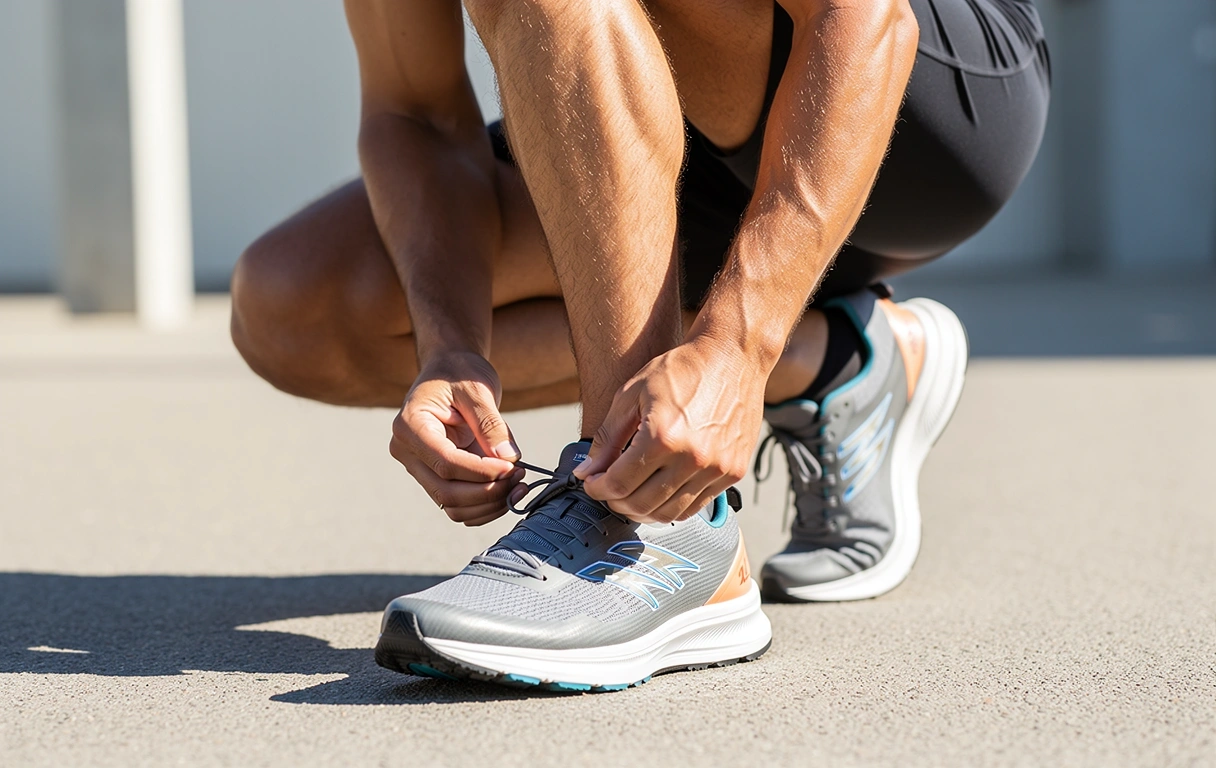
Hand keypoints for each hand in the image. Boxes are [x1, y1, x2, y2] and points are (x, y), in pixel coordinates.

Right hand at [389, 351, 524, 525]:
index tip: (513, 468)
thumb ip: (491, 424)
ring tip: (517, 485)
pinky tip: (507, 490)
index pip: (446, 463)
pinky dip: (484, 505)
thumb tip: (508, 459)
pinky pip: (458, 504)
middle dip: (488, 492)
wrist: (448, 369)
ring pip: (452, 505)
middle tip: (520, 477)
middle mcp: (407, 451)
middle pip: (446, 492)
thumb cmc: (459, 372)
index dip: (482, 472)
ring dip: (488, 504)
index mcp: (410, 426)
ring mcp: (419, 467)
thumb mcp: (477, 389)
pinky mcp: (435, 476)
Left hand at [573, 337, 767, 522]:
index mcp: (662, 437)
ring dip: (643, 510)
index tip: (592, 483)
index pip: (619, 484)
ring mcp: (716, 468)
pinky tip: (660, 489)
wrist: (732, 356)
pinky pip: (697, 505)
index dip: (598, 489)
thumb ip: (607, 437)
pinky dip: (673, 506)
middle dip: (616, 502)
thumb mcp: (631, 394)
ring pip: (669, 513)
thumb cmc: (681, 368)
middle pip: (642, 504)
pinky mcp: (733, 471)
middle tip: (608, 490)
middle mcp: (691, 458)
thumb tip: (586, 472)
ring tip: (632, 493)